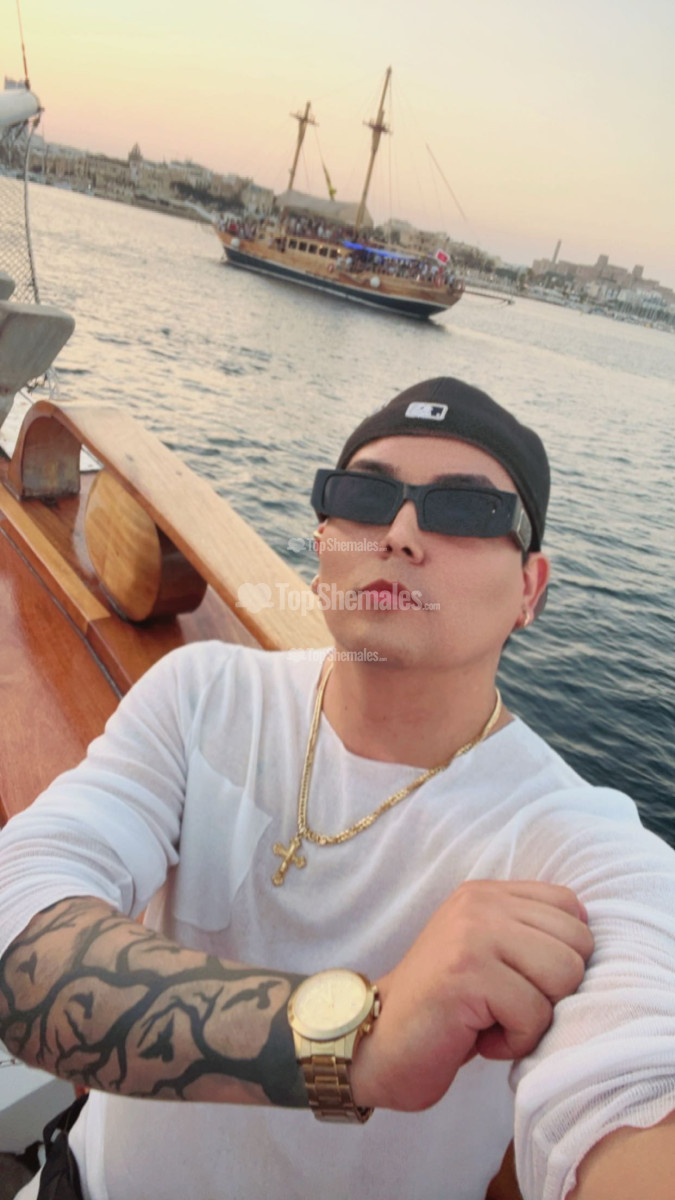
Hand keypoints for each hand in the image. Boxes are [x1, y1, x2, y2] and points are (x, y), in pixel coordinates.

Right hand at [352, 880, 592, 1111]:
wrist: (377, 1042)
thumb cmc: (442, 1010)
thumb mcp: (485, 955)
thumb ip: (526, 936)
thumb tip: (588, 941)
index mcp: (487, 894)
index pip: (571, 907)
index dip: (563, 956)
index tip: (523, 982)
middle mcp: (480, 904)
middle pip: (577, 945)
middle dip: (554, 991)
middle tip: (506, 1006)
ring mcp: (472, 935)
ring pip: (564, 977)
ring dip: (536, 1018)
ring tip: (493, 1020)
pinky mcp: (467, 974)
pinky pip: (534, 1015)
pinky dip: (514, 1042)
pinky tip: (477, 1037)